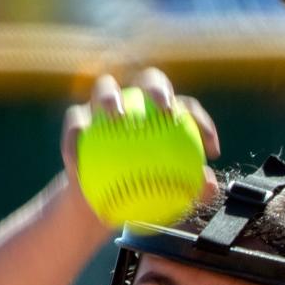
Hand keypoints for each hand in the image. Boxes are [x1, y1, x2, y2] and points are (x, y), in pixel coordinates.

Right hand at [60, 68, 221, 208]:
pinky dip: (76, 141)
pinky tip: (79, 161)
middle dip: (158, 87)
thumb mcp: (168, 201)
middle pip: (149, 80)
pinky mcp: (77, 122)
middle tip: (165, 110)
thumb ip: (192, 191)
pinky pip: (75, 127)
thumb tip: (210, 186)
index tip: (210, 151)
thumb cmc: (141, 198)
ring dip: (109, 97)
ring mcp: (103, 107)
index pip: (188, 108)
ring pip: (104, 88)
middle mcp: (135, 101)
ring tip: (116, 117)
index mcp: (163, 115)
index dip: (200, 122)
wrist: (102, 204)